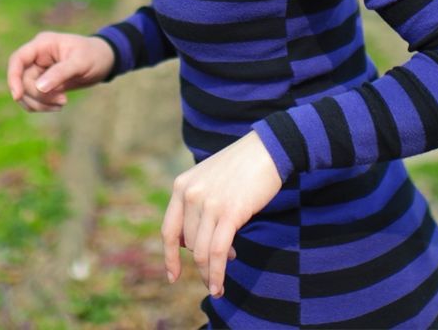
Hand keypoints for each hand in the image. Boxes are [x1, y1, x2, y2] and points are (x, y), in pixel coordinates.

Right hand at [5, 31, 114, 112]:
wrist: (104, 61)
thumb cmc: (94, 55)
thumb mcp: (80, 63)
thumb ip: (60, 73)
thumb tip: (39, 87)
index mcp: (42, 44)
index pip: (18, 59)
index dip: (13, 77)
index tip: (18, 96)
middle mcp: (37, 56)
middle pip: (22, 80)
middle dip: (38, 95)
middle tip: (62, 101)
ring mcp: (38, 70)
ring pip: (26, 91)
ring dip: (40, 103)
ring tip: (62, 104)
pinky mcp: (43, 82)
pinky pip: (33, 97)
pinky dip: (42, 105)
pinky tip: (58, 105)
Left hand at [161, 130, 283, 297]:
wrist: (267, 150)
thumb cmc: (241, 167)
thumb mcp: (208, 180)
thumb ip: (197, 206)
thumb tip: (194, 245)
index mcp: (181, 186)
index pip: (169, 230)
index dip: (170, 257)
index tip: (173, 276)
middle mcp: (190, 195)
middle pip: (188, 244)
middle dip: (200, 265)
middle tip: (213, 276)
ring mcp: (209, 203)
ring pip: (201, 252)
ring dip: (208, 274)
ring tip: (217, 287)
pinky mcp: (230, 212)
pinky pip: (217, 252)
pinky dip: (217, 273)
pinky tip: (219, 285)